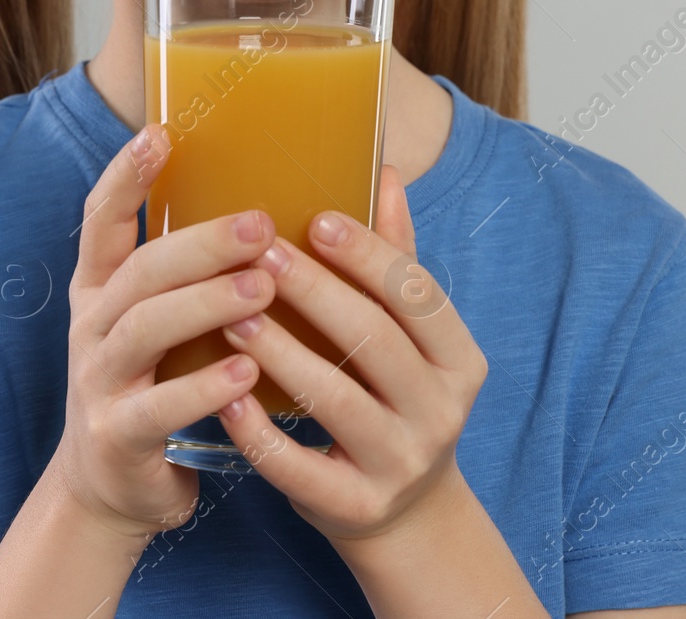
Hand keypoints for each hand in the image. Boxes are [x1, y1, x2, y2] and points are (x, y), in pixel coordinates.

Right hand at [52, 123, 279, 541]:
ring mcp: (98, 382)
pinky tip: (248, 373)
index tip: (160, 132)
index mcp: (103, 290)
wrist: (112, 491)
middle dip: (198, 244)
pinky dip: (202, 387)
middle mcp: (93, 328)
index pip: (100, 221)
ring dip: (206, 304)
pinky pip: (157, 407)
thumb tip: (271, 202)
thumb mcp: (163, 325)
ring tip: (262, 287)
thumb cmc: (156, 387)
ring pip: (145, 330)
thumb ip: (198, 274)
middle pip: (139, 271)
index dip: (124, 176)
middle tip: (259, 224)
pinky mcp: (115, 436)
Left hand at [215, 163, 488, 543]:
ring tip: (232, 314)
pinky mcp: (358, 508)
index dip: (368, 255)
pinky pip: (302, 468)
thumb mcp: (408, 338)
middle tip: (259, 254)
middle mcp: (441, 411)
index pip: (417, 296)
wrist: (404, 514)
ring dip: (281, 354)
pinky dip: (261, 433)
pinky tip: (225, 397)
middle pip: (376, 342)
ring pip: (338, 401)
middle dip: (315, 294)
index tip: (315, 218)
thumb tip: (381, 171)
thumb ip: (394, 259)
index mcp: (459, 359)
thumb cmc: (391, 400)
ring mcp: (402, 464)